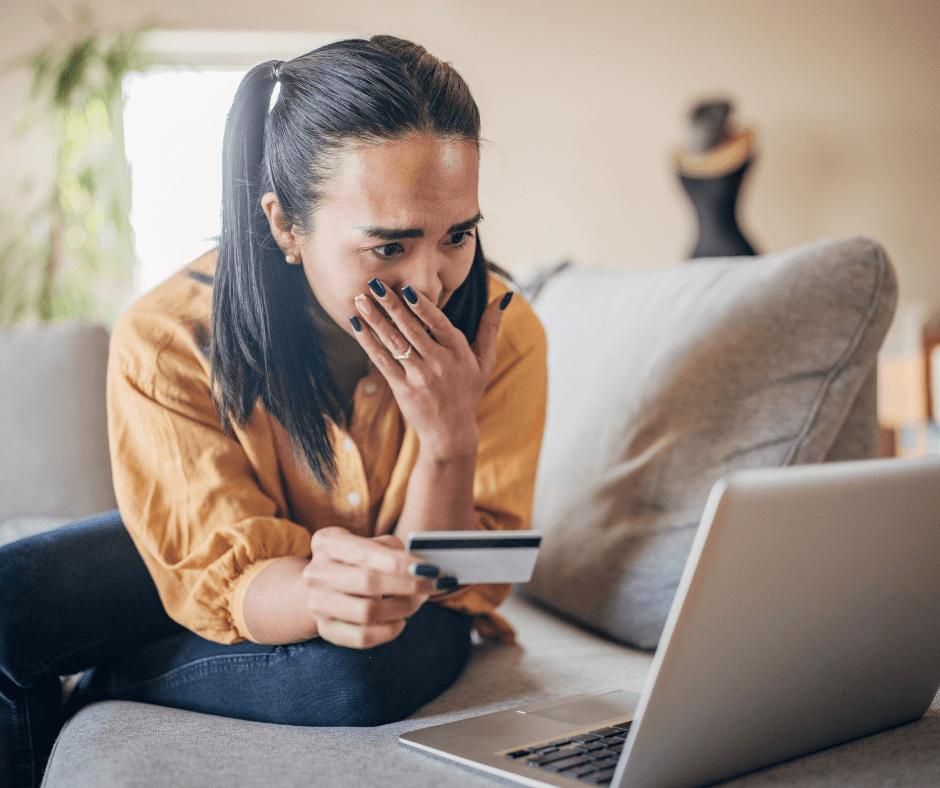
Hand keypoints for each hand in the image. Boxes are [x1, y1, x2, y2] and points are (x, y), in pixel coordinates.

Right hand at [301, 526, 437, 648]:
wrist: (327, 586)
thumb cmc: (361, 560)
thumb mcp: (375, 545)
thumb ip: (397, 552)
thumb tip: (426, 570)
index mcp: (326, 542)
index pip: (366, 553)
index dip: (401, 562)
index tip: (431, 569)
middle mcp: (315, 573)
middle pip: (368, 582)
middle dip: (409, 585)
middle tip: (435, 585)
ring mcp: (317, 603)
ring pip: (367, 612)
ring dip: (402, 608)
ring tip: (418, 601)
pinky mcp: (326, 629)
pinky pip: (362, 638)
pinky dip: (388, 631)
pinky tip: (400, 621)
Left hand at [351, 279, 510, 458]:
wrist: (450, 432)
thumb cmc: (467, 392)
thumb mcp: (485, 361)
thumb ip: (490, 327)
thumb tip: (502, 297)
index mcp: (458, 351)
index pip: (439, 323)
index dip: (422, 305)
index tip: (407, 287)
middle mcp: (439, 362)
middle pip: (411, 328)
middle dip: (391, 304)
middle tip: (374, 283)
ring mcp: (419, 376)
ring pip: (394, 341)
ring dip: (375, 319)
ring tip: (360, 299)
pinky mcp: (402, 388)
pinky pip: (382, 360)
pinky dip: (368, 342)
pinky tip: (357, 325)